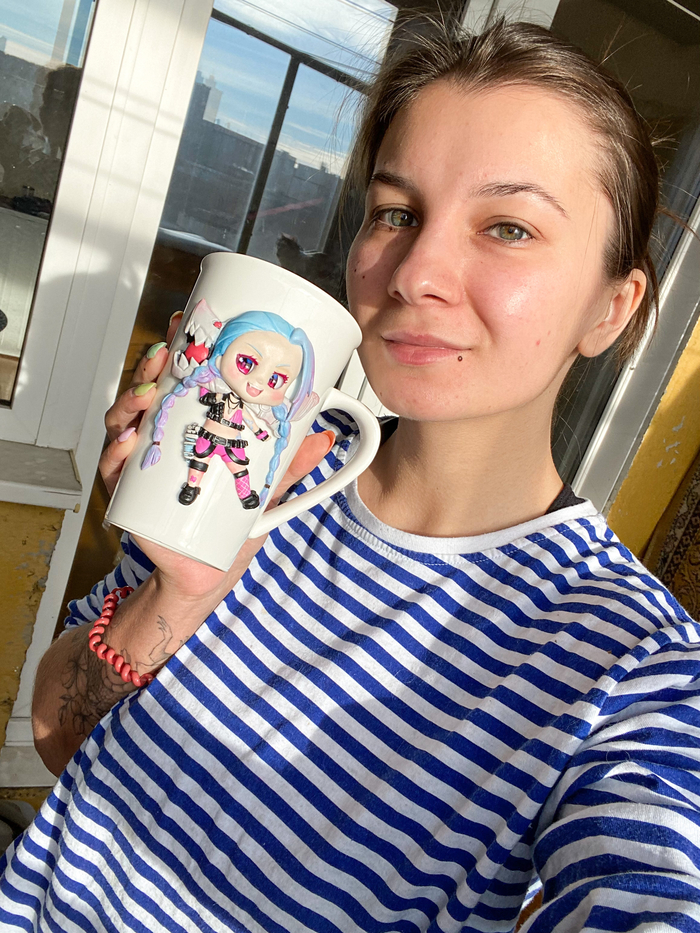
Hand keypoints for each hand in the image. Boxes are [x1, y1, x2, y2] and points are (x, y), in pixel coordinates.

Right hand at [99, 312, 334, 602]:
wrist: (207, 572)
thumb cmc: (232, 526)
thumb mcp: (268, 489)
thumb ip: (292, 465)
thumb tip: (325, 437)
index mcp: (189, 427)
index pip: (178, 379)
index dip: (177, 349)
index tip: (182, 323)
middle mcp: (161, 438)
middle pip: (147, 390)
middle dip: (151, 366)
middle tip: (166, 355)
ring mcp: (140, 464)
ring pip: (125, 420)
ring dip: (130, 401)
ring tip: (146, 395)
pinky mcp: (127, 494)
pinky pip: (114, 468)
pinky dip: (114, 453)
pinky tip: (124, 443)